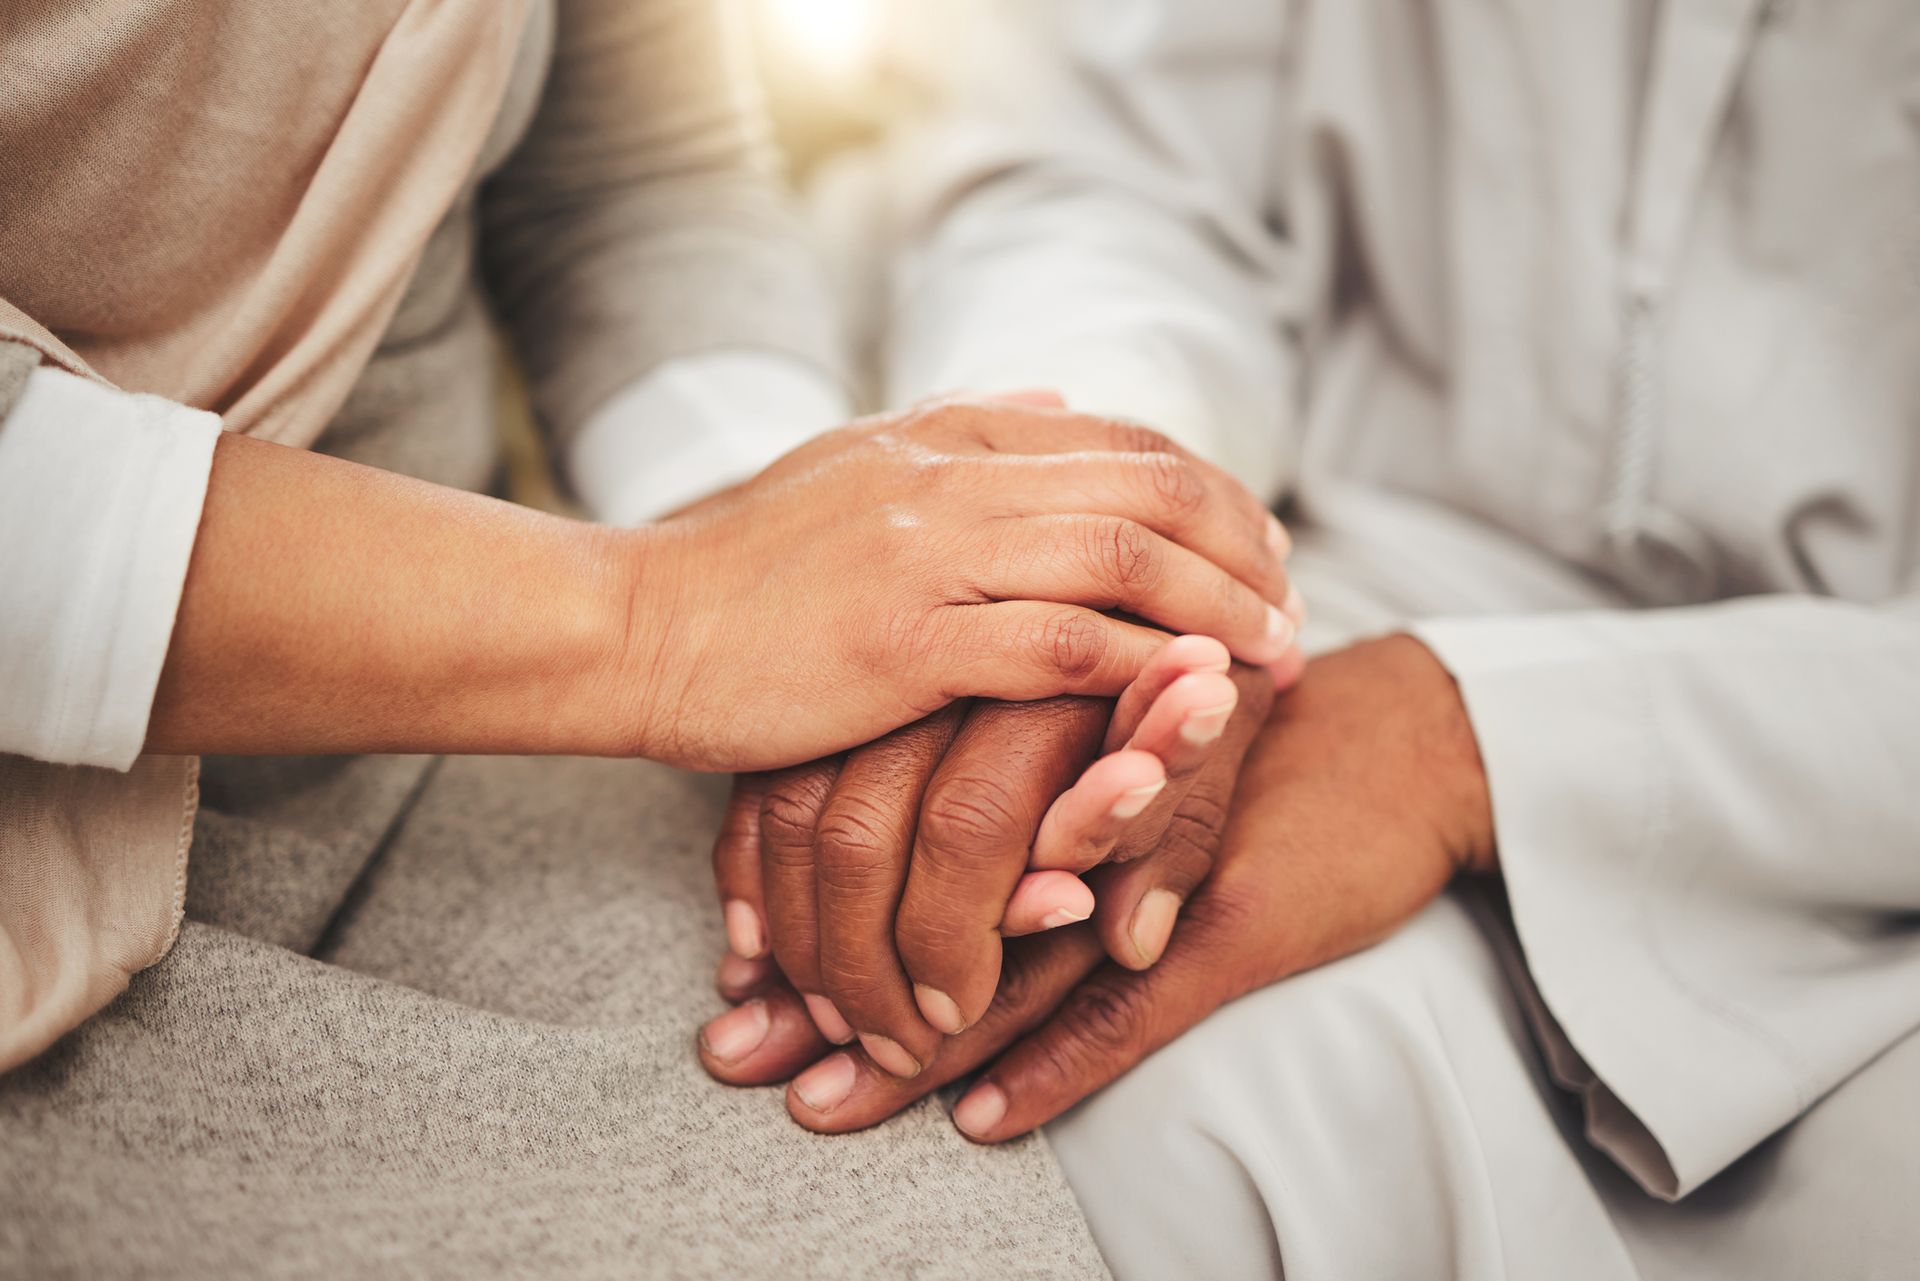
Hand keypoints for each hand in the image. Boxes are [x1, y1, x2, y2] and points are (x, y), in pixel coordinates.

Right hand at [620, 398, 1295, 769]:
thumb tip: (1066, 396)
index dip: (1217, 495)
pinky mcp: (904, 638)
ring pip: (1121, 557)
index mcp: (949, 436)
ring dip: (1216, 608)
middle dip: (1244, 550)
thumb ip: (966, 426)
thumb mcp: (856, 464)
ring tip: (1273, 658)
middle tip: (1293, 611)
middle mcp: (952, 478)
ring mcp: (929, 554)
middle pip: (1149, 490)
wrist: (637, 626)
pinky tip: (1188, 691)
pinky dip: (1138, 661)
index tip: (1265, 551)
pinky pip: (1055, 641)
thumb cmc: (746, 566)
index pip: (1125, 443)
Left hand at [696, 636, 1495, 1137]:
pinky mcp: (1232, 912)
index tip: (733, 975)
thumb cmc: (1213, 733)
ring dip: (908, 1031)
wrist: (1396, 735)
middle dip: (819, 969)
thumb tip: (817, 858)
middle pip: (908, 861)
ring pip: (1001, 942)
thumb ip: (965, 771)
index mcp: (1016, 694)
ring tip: (822, 1098)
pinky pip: (1125, 1002)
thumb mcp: (1078, 727)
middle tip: (744, 1053)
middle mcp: (1068, 751)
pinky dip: (1052, 1064)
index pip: (865, 791)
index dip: (783, 890)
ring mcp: (1153, 840)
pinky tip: (985, 1118)